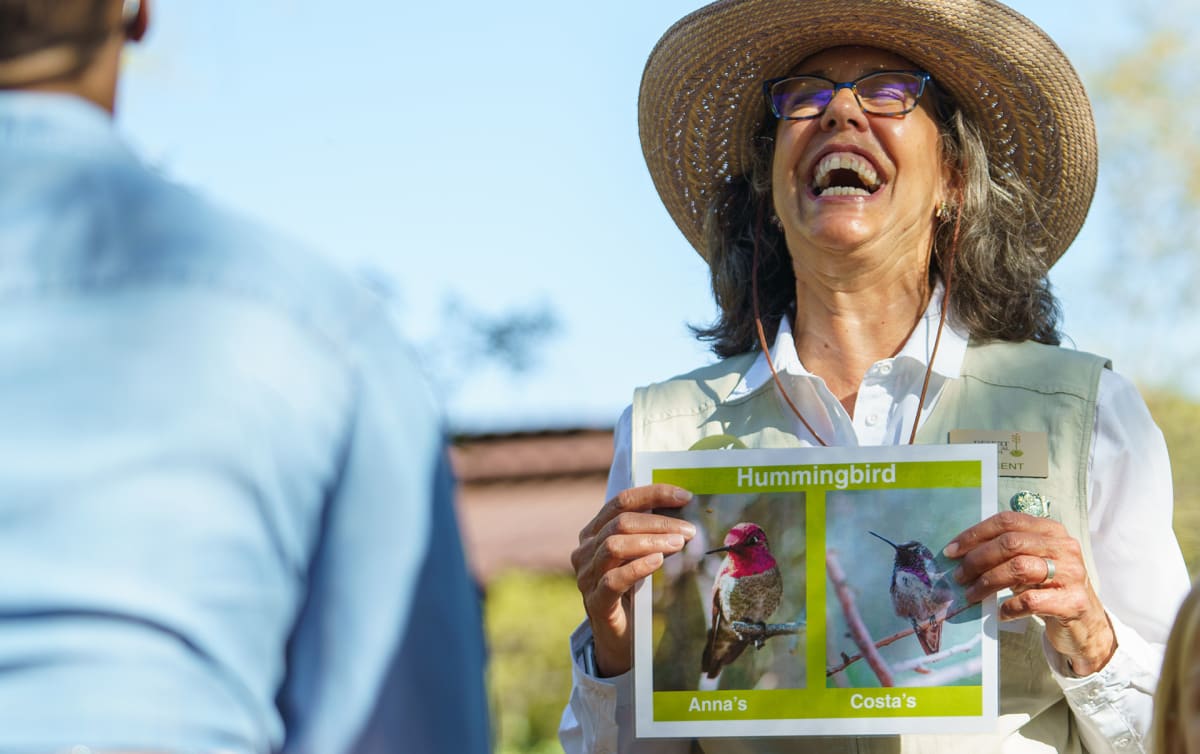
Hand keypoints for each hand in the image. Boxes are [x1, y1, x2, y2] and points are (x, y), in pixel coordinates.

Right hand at [571, 484, 695, 676]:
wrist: (618, 637)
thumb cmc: (632, 591)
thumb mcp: (638, 556)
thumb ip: (649, 534)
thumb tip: (684, 512)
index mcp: (594, 532)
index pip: (620, 501)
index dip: (653, 494)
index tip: (685, 496)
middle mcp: (585, 550)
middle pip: (619, 523)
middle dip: (658, 522)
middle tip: (688, 530)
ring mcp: (586, 576)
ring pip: (613, 546)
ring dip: (651, 541)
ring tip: (679, 544)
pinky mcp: (595, 602)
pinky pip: (613, 580)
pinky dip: (637, 567)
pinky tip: (658, 561)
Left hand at [943, 511, 1116, 674]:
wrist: (1085, 625)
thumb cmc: (1049, 589)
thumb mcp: (1030, 563)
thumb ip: (1005, 553)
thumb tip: (960, 554)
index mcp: (1051, 530)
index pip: (1007, 521)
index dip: (975, 534)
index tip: (952, 551)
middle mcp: (1064, 547)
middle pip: (1011, 543)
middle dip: (977, 559)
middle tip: (959, 576)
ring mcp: (1072, 573)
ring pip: (1019, 568)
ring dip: (987, 582)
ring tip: (971, 594)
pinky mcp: (1073, 602)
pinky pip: (1030, 600)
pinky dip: (1008, 607)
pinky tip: (1000, 613)